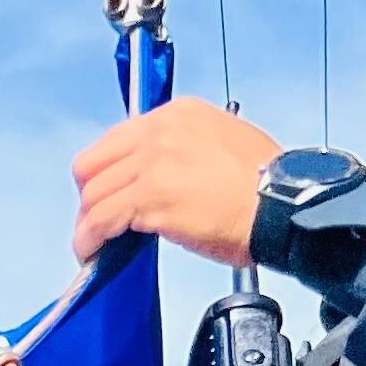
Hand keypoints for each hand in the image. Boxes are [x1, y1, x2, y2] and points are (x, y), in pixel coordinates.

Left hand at [68, 96, 281, 265]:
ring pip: (93, 194)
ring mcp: (153, 161)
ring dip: (87, 223)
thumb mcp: (221, 142)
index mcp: (179, 113)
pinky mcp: (149, 195)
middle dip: (90, 195)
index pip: (117, 139)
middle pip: (93, 164)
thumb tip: (154, 173)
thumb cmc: (261, 185)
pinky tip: (92, 252)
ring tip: (93, 243)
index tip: (108, 192)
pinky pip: (100, 219)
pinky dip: (89, 239)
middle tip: (96, 220)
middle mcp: (160, 130)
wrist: (279, 205)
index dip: (106, 171)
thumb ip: (181, 148)